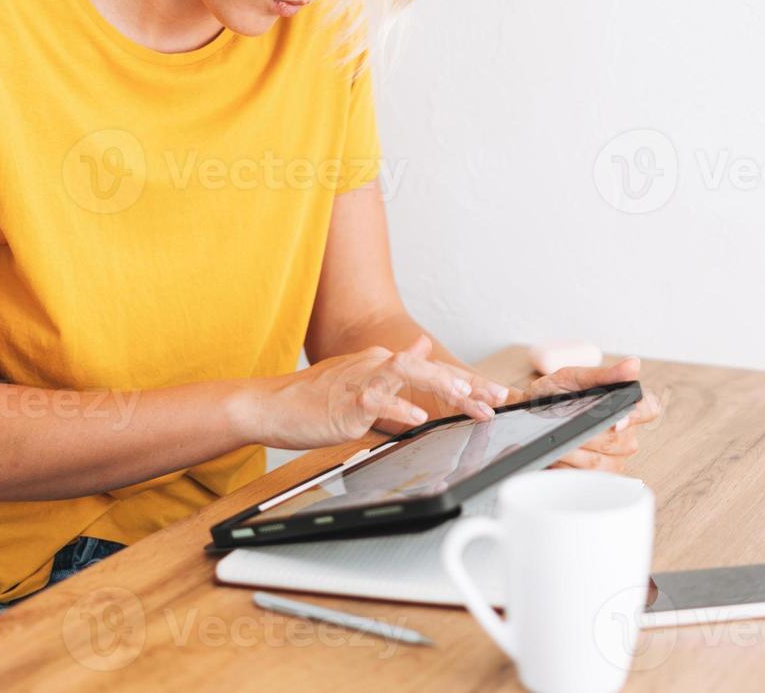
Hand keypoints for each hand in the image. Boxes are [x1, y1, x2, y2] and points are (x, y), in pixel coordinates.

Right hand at [247, 335, 510, 449]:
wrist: (270, 405)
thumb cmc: (312, 398)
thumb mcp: (359, 375)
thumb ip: (392, 364)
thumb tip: (421, 347)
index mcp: (380, 363)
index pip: (430, 370)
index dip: (465, 381)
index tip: (494, 395)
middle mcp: (374, 366)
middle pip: (427, 368)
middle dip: (465, 383)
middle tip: (494, 399)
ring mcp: (360, 383)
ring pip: (405, 375)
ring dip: (438, 385)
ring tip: (465, 397)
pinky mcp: (345, 404)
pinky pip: (376, 403)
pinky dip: (397, 409)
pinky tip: (417, 419)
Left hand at [502, 356, 661, 473]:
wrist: (528, 417)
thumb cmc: (552, 395)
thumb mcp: (572, 378)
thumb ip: (603, 375)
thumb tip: (633, 364)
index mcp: (624, 405)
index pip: (649, 408)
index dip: (636, 416)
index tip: (616, 422)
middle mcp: (625, 433)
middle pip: (618, 441)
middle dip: (587, 436)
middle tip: (563, 429)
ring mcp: (615, 457)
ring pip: (601, 461)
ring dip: (573, 452)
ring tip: (555, 443)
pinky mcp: (599, 476)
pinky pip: (588, 478)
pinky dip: (567, 467)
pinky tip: (556, 458)